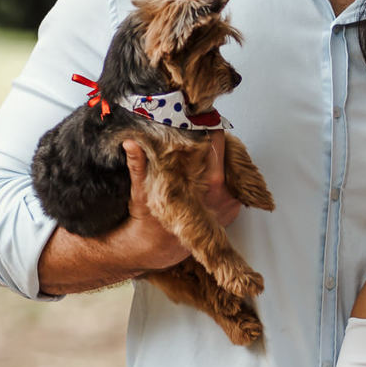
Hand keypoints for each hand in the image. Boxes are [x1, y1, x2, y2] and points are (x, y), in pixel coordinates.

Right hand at [121, 133, 240, 270]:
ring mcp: (230, 201)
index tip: (197, 118)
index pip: (218, 141)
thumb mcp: (140, 190)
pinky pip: (234, 181)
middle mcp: (223, 192)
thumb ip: (138, 164)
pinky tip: (204, 170)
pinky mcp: (231, 209)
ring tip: (199, 150)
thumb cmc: (148, 220)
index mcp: (208, 183)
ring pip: (233, 165)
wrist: (154, 248)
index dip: (207, 126)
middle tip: (197, 130)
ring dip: (219, 156)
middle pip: (229, 150)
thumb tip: (131, 142)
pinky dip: (222, 172)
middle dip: (213, 139)